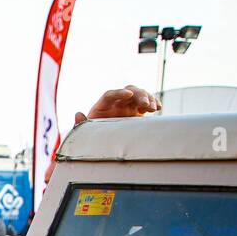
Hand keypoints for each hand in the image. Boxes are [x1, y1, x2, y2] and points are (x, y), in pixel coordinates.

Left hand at [46, 85, 161, 184]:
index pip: (110, 94)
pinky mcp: (137, 112)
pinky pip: (146, 103)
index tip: (129, 95)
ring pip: (140, 95)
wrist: (101, 144)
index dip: (119, 92)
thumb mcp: (86, 132)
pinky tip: (159, 108)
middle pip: (129, 91)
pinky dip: (153, 103)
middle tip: (146, 104)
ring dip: (148, 98)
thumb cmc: (91, 137)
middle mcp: (116, 103)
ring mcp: (128, 106)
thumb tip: (77, 114)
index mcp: (102, 106)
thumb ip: (80, 124)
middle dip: (139, 95)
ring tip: (154, 108)